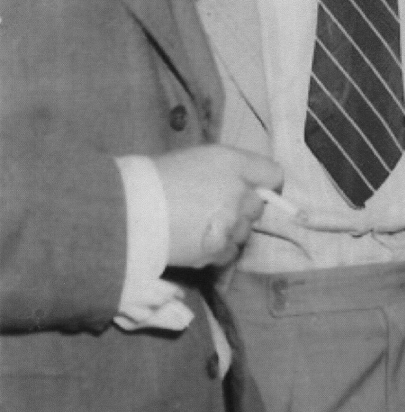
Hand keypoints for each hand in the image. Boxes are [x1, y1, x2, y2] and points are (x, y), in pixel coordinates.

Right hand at [153, 144, 282, 266]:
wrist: (124, 211)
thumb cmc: (154, 178)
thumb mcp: (196, 159)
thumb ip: (228, 170)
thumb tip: (243, 183)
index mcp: (233, 164)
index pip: (273, 174)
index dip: (264, 183)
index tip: (252, 188)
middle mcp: (239, 194)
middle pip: (258, 206)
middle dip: (242, 208)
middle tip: (216, 208)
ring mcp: (230, 225)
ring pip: (246, 231)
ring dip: (231, 230)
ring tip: (202, 226)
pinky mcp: (217, 250)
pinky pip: (230, 252)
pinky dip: (218, 249)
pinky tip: (197, 241)